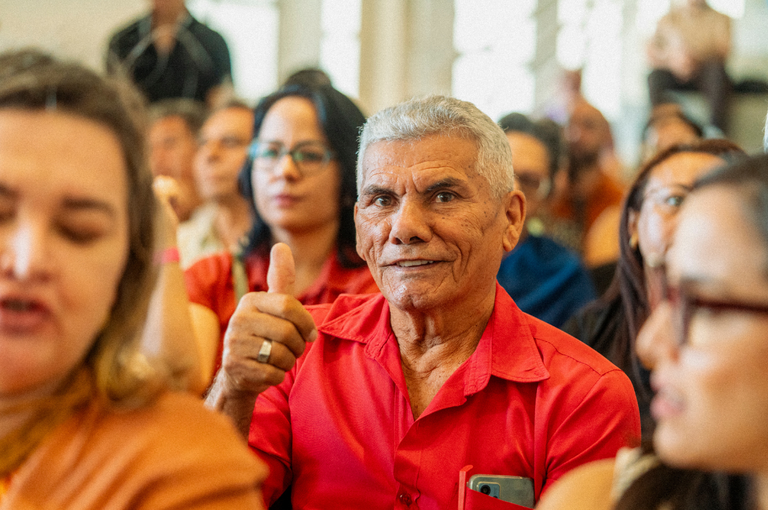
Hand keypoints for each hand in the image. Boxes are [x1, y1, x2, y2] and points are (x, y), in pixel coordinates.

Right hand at [218, 243, 316, 396]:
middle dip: (298, 345)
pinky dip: (278, 375)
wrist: (240, 371)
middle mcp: (238, 319)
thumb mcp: (272, 305)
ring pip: (282, 355)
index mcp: (250, 300)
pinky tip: (268, 370)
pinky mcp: (235, 367)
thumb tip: (281, 245)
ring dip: (288, 361)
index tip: (310, 333)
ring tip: (279, 358)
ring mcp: (234, 344)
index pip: (289, 306)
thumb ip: (280, 278)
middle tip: (293, 349)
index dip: (306, 322)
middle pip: (288, 332)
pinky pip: (273, 374)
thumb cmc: (264, 333)